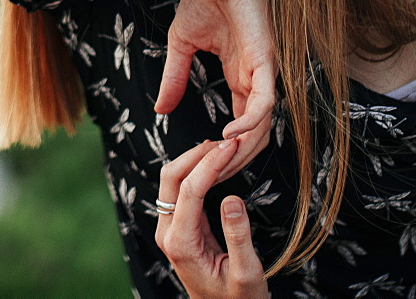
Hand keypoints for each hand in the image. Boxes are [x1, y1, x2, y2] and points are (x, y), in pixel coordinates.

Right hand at [155, 0, 275, 178]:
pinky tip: (229, 134)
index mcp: (241, 76)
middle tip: (214, 176)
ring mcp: (263, 69)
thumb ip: (175, 77)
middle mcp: (256, 78)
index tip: (206, 164)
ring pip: (264, 124)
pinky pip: (264, 100)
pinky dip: (250, 122)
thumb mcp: (181, 45)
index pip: (242, 123)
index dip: (228, 147)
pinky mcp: (265, 58)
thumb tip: (161, 109)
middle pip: (257, 133)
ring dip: (244, 147)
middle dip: (237, 158)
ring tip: (220, 161)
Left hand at [155, 139, 267, 298]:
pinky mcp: (178, 226)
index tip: (231, 146)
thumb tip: (232, 198)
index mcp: (181, 243)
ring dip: (195, 159)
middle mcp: (168, 233)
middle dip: (196, 154)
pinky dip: (197, 171)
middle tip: (226, 140)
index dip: (210, 164)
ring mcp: (169, 228)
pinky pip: (181, 190)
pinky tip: (216, 163)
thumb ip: (238, 236)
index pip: (189, 190)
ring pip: (172, 181)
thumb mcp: (247, 274)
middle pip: (171, 178)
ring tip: (223, 146)